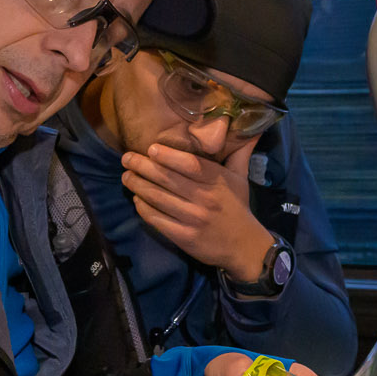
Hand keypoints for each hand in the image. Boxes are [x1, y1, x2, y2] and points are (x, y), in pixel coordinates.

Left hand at [121, 140, 276, 280]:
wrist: (244, 247)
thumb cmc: (238, 207)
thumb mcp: (241, 178)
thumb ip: (239, 153)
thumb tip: (250, 128)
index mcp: (216, 181)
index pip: (189, 164)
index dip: (168, 156)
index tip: (151, 148)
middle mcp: (203, 198)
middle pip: (167, 179)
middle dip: (142, 167)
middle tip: (126, 158)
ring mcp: (192, 219)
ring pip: (158, 198)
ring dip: (138, 186)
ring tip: (126, 176)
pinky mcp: (183, 237)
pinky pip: (157, 219)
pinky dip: (144, 208)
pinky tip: (137, 200)